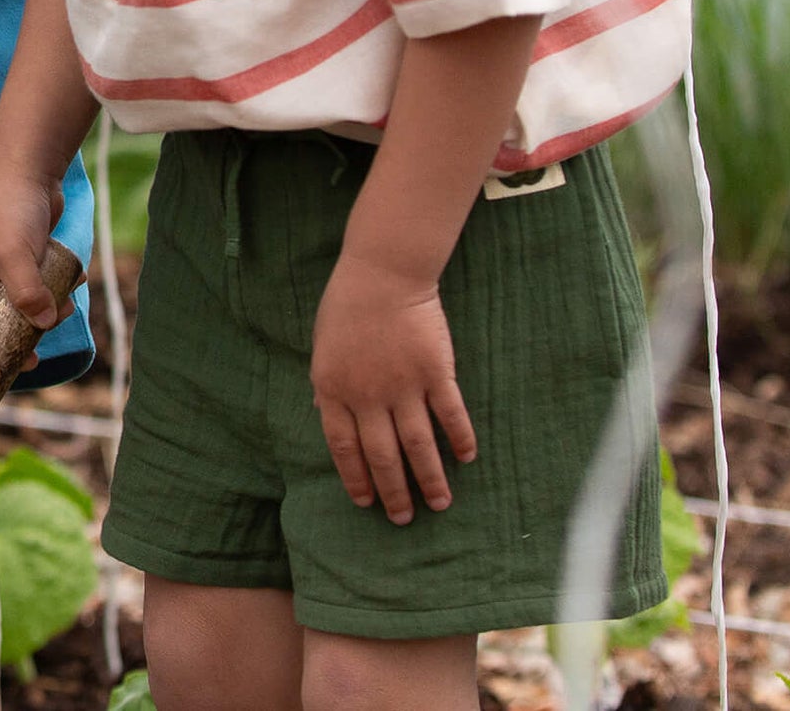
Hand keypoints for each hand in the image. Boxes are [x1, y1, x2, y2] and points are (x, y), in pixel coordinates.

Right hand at [0, 156, 65, 359]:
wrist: (32, 159)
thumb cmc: (10, 200)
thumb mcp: (14, 251)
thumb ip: (25, 291)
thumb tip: (43, 324)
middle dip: (15, 332)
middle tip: (38, 351)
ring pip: (17, 301)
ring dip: (41, 308)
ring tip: (63, 308)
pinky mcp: (23, 252)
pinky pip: (35, 281)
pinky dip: (52, 285)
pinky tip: (72, 279)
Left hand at [309, 249, 476, 525]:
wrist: (383, 271)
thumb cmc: (347, 304)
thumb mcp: (323, 346)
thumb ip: (326, 384)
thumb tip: (323, 413)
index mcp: (335, 391)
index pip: (344, 448)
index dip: (356, 478)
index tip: (367, 502)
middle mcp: (369, 397)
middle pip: (383, 456)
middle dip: (394, 492)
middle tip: (403, 518)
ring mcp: (404, 386)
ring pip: (419, 446)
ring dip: (429, 479)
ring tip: (439, 504)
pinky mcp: (435, 372)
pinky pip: (450, 415)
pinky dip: (460, 439)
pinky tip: (466, 458)